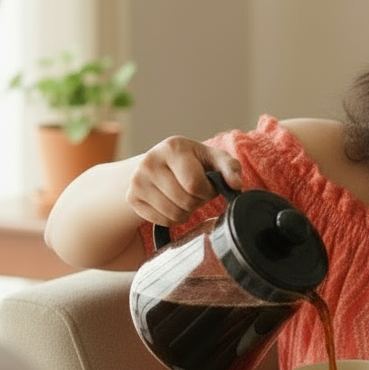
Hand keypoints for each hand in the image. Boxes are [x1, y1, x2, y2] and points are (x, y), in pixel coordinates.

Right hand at [125, 135, 241, 226]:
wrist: (159, 164)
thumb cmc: (193, 161)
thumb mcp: (213, 158)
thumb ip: (230, 168)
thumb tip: (236, 185)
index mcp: (172, 148)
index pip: (194, 184)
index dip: (207, 192)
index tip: (207, 186)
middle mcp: (149, 162)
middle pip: (184, 201)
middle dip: (197, 202)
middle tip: (195, 193)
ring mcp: (137, 180)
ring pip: (173, 214)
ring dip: (186, 212)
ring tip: (185, 198)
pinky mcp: (132, 198)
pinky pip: (162, 221)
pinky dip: (173, 218)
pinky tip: (173, 204)